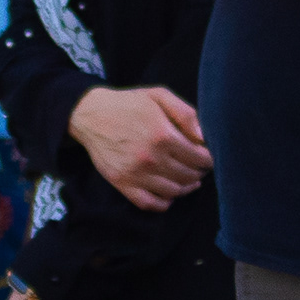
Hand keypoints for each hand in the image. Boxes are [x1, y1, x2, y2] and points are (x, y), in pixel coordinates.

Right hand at [69, 85, 208, 208]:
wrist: (91, 115)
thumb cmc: (129, 104)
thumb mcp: (159, 96)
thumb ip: (185, 113)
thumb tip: (204, 137)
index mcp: (162, 135)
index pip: (199, 157)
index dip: (208, 158)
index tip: (207, 156)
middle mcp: (151, 158)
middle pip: (189, 175)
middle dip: (199, 172)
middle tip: (199, 167)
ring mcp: (136, 174)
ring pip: (173, 191)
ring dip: (186, 187)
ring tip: (189, 179)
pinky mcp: (123, 184)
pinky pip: (150, 203)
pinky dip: (164, 203)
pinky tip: (169, 193)